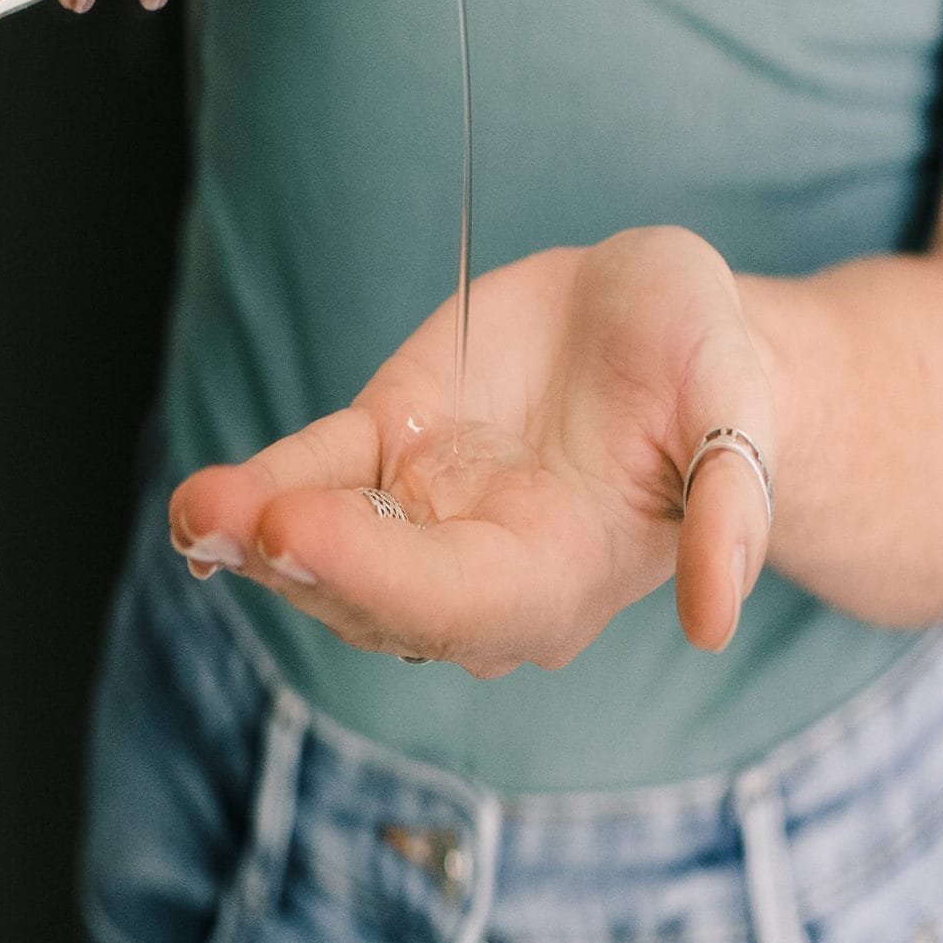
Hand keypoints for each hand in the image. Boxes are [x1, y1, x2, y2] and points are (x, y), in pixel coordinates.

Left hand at [168, 229, 778, 677]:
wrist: (670, 322)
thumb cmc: (716, 370)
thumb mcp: (740, 417)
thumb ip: (729, 513)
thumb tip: (716, 621)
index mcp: (564, 574)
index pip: (465, 601)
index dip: (381, 575)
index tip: (304, 531)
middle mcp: (482, 564)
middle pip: (378, 592)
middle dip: (304, 563)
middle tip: (232, 522)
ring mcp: (425, 510)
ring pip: (327, 547)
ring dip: (256, 537)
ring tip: (202, 510)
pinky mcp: (389, 444)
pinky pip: (314, 469)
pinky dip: (258, 486)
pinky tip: (205, 499)